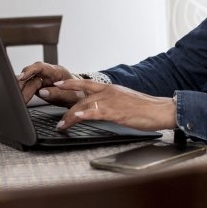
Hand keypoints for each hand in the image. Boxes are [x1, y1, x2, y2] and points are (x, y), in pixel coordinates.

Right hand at [17, 62, 73, 102]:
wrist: (79, 98)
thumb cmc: (77, 94)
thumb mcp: (71, 95)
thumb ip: (58, 93)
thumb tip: (43, 92)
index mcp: (57, 71)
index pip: (41, 67)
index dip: (30, 70)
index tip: (22, 77)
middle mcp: (48, 74)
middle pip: (31, 74)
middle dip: (22, 82)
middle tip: (17, 93)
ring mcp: (42, 80)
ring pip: (28, 82)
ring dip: (22, 90)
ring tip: (21, 99)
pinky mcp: (39, 87)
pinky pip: (28, 89)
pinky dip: (24, 94)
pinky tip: (22, 99)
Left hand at [40, 79, 175, 130]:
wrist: (160, 110)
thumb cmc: (146, 109)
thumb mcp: (126, 102)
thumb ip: (112, 103)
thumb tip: (102, 109)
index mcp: (111, 89)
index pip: (86, 83)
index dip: (70, 83)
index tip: (57, 83)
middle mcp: (108, 92)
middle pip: (79, 93)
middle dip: (60, 95)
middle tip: (45, 94)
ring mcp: (111, 101)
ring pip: (84, 105)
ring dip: (69, 115)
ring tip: (60, 124)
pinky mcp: (115, 112)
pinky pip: (94, 113)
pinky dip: (81, 116)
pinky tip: (74, 120)